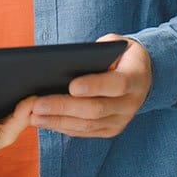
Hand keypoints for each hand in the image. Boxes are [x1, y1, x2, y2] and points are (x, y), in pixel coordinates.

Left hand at [30, 33, 151, 137]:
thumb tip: (64, 62)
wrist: (142, 74)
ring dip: (58, 121)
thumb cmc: (120, 54)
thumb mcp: (114, 44)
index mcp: (135, 77)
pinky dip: (64, 127)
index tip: (71, 86)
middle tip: (37, 104)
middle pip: (96, 109)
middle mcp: (131, 103)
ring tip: (33, 115)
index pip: (116, 84)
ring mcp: (122, 119)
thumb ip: (96, 51)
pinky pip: (86, 132)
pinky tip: (45, 122)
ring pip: (88, 124)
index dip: (94, 86)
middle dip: (64, 107)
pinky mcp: (112, 130)